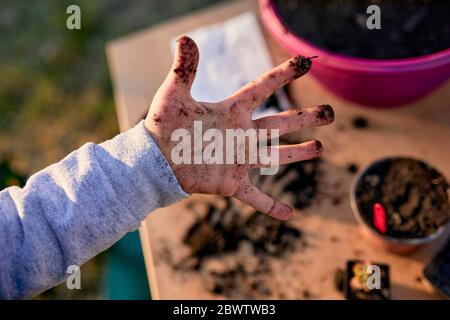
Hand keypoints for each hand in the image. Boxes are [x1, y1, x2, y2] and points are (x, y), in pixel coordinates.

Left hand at [144, 36, 333, 219]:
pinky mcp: (232, 182)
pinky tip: (289, 215)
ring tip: (321, 148)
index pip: (262, 88)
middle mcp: (240, 134)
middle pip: (279, 124)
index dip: (283, 75)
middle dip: (305, 118)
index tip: (305, 64)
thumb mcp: (174, 94)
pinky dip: (271, 207)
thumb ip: (184, 68)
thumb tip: (185, 37)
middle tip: (329, 113)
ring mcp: (239, 159)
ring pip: (276, 156)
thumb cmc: (162, 125)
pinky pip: (256, 197)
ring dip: (299, 153)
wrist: (155, 159)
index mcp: (231, 111)